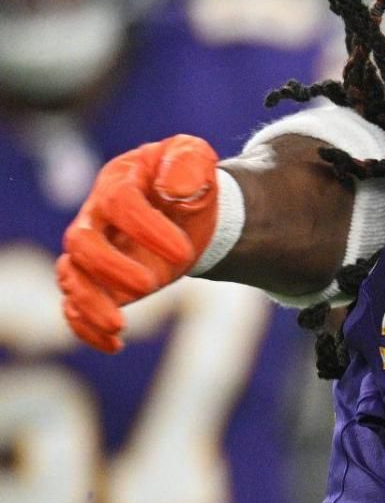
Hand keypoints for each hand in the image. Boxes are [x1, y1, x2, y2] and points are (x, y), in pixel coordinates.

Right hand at [57, 135, 220, 352]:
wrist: (185, 209)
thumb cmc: (187, 181)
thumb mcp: (195, 157)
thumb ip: (190, 161)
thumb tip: (178, 189)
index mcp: (119, 182)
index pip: (120, 203)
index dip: (147, 228)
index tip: (185, 252)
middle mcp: (96, 217)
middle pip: (81, 243)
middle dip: (112, 267)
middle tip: (153, 283)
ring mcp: (92, 251)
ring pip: (71, 277)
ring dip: (91, 303)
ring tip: (119, 326)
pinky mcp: (96, 281)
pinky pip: (74, 305)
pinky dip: (85, 327)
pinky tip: (113, 345)